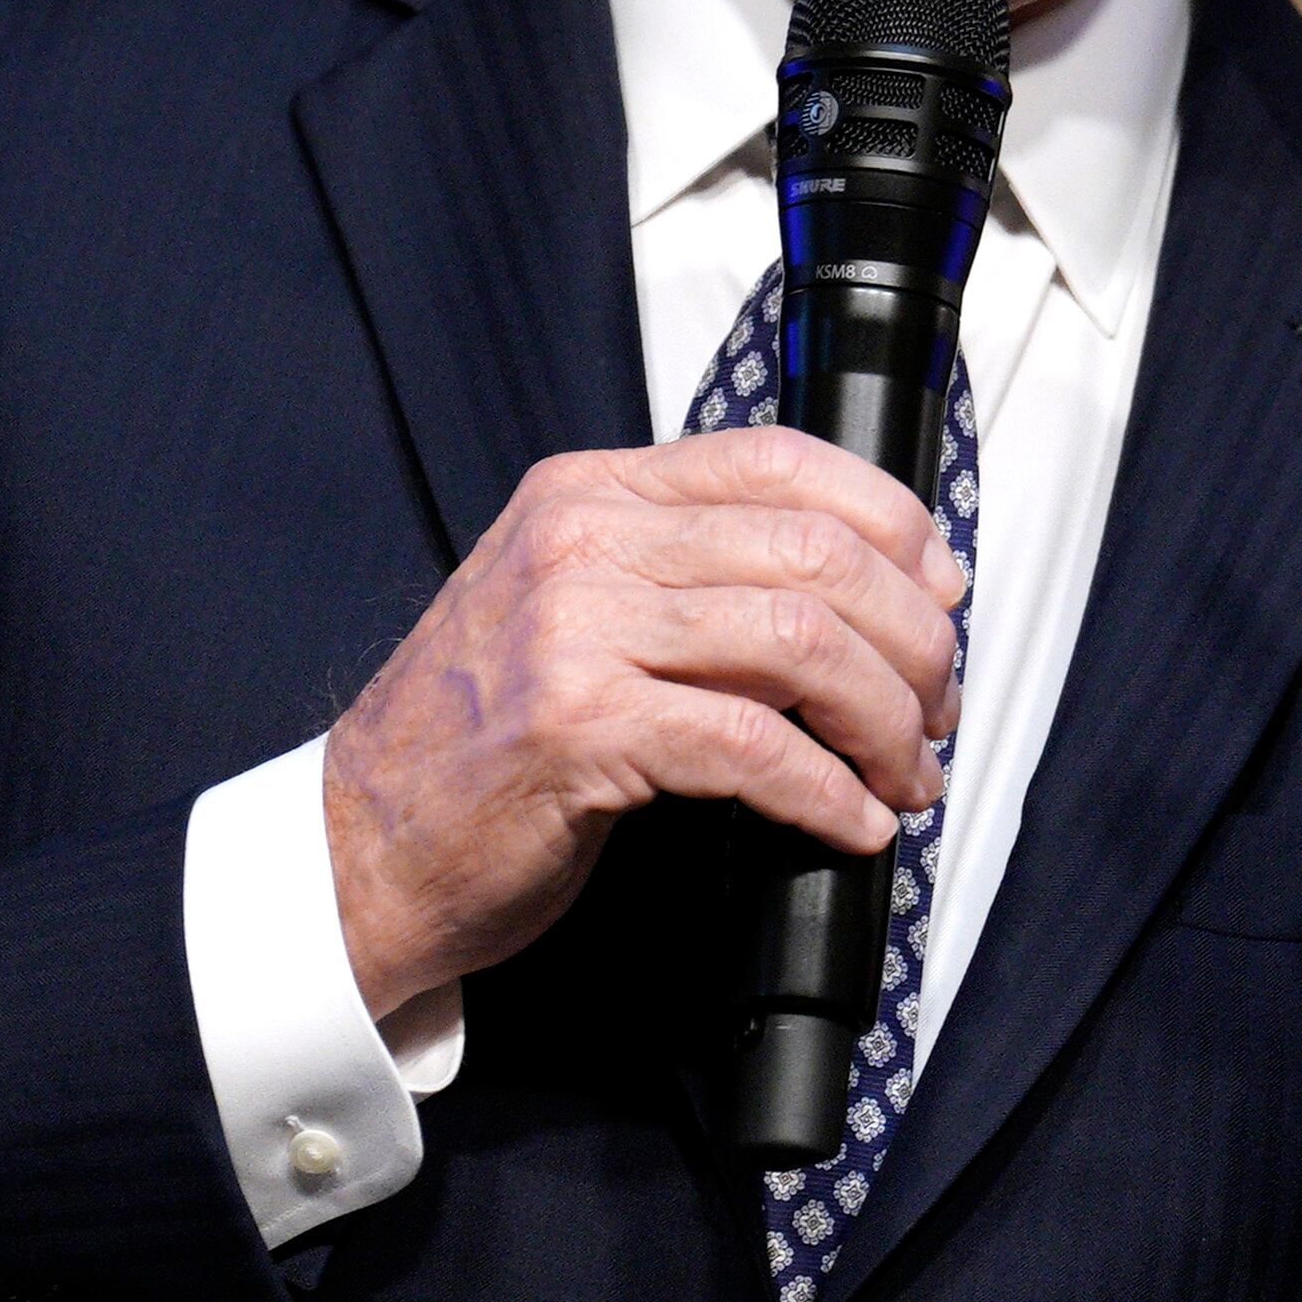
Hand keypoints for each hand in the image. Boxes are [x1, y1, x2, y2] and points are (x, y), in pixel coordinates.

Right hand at [324, 429, 965, 1021]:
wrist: (363, 842)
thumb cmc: (477, 741)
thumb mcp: (568, 607)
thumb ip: (677, 570)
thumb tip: (850, 586)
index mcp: (586, 493)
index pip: (776, 459)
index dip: (888, 521)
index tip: (938, 590)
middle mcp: (580, 541)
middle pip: (812, 552)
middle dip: (911, 639)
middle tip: (936, 707)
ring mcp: (573, 631)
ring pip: (799, 642)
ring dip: (886, 721)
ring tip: (906, 772)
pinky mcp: (578, 729)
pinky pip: (753, 747)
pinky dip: (829, 792)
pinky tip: (852, 822)